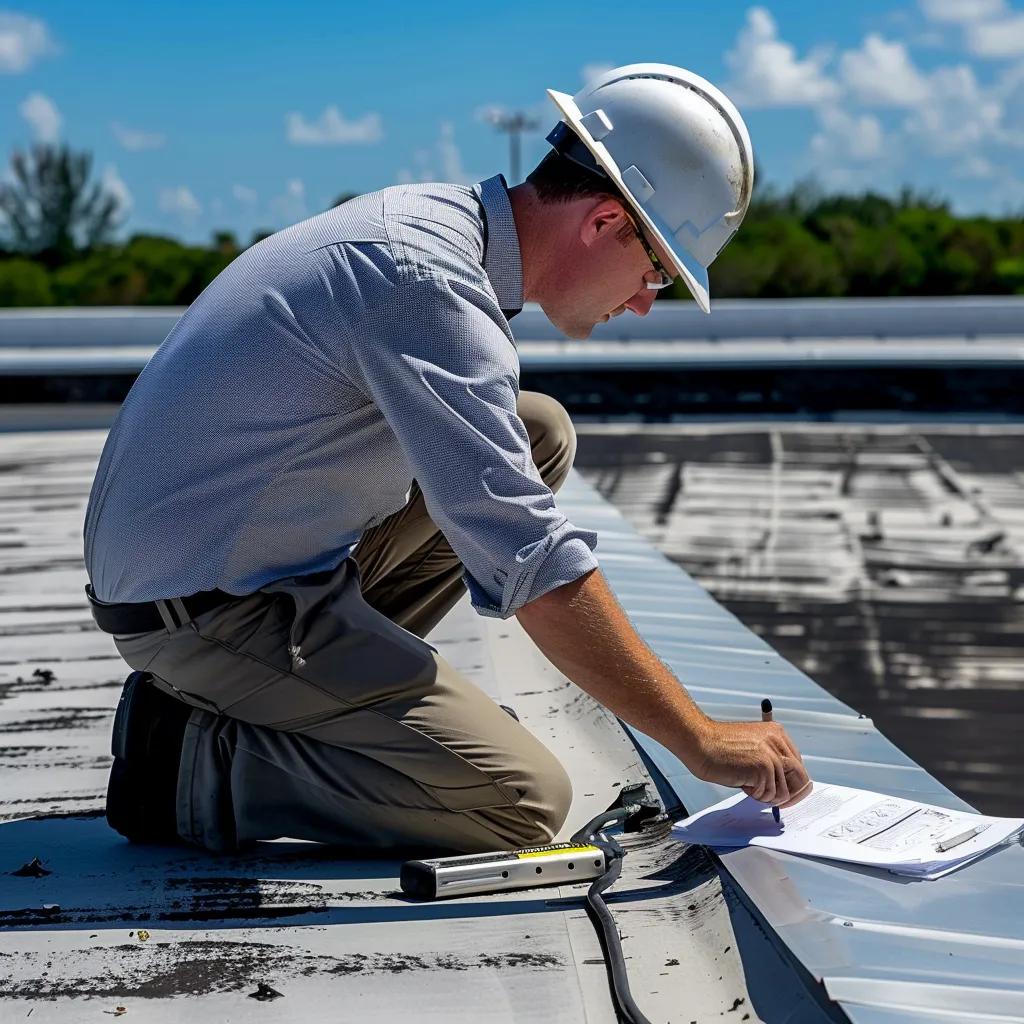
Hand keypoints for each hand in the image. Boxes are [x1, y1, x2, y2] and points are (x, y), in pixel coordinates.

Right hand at [688, 717, 811, 806]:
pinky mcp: (764, 767)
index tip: (785, 795)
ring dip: (767, 795)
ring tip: (748, 785)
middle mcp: (778, 741)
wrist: (699, 742)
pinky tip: (743, 784)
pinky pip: (770, 794)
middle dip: (789, 795)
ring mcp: (772, 754)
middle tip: (773, 801)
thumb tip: (784, 788)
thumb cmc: (718, 747)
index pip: (797, 765)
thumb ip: (769, 761)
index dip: (792, 784)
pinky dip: (757, 796)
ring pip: (785, 791)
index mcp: (776, 733)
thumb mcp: (751, 748)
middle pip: (800, 778)